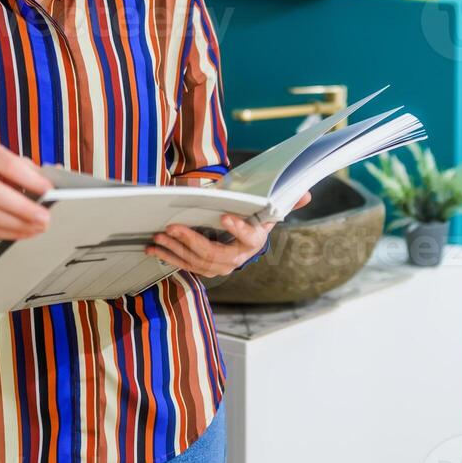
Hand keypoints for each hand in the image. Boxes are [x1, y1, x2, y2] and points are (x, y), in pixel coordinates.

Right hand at [0, 144, 52, 240]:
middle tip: (45, 218)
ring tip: (37, 228)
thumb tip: (59, 174)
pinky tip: (24, 232)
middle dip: (23, 208)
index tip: (49, 190)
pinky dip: (8, 233)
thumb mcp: (8, 163)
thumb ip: (31, 170)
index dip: (30, 179)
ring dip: (17, 225)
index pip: (9, 165)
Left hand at [146, 189, 310, 276]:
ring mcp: (219, 266)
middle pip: (214, 253)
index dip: (238, 228)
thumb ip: (287, 202)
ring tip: (159, 237)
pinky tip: (154, 248)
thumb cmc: (253, 220)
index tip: (225, 217)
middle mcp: (237, 258)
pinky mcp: (204, 268)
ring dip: (175, 250)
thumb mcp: (270, 211)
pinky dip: (168, 256)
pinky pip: (185, 265)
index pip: (249, 237)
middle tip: (174, 228)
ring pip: (196, 262)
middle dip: (192, 241)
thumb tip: (307, 194)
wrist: (244, 241)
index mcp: (255, 240)